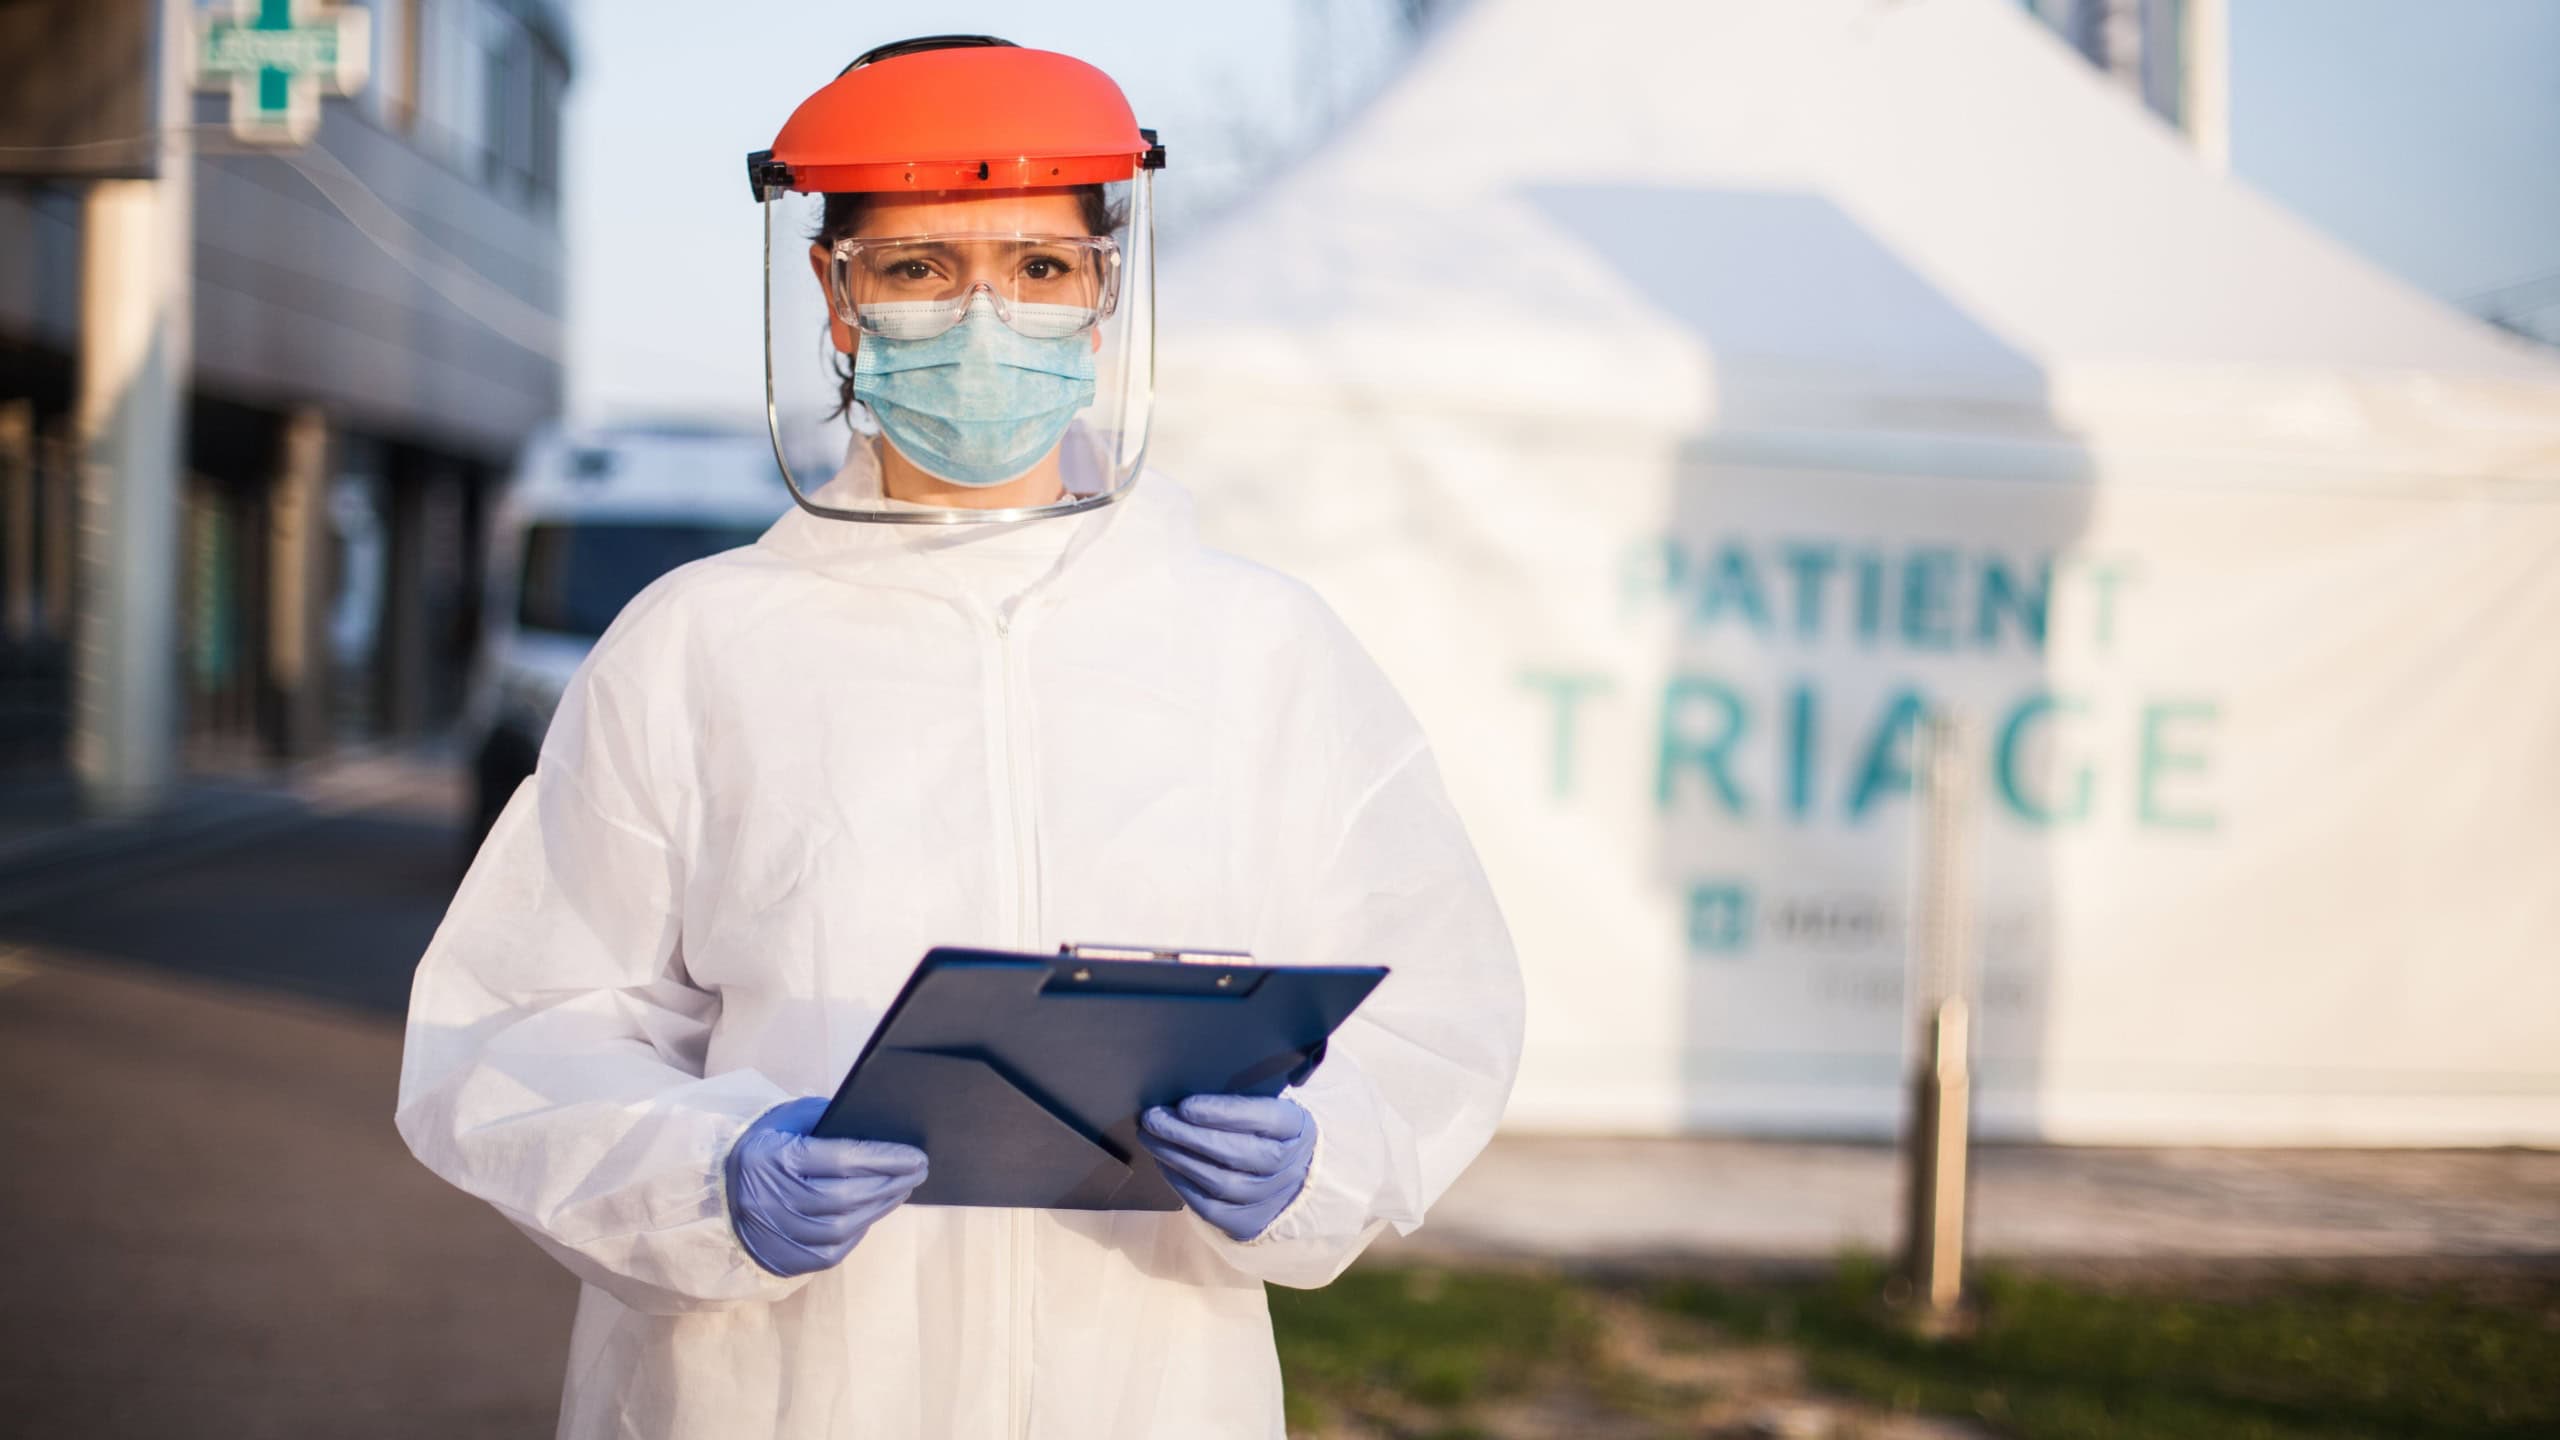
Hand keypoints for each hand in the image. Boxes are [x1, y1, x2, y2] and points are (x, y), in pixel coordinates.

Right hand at [724, 1097, 928, 1276]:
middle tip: (918, 1171)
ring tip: (902, 1189)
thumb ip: (827, 1118)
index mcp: (775, 1159)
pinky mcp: (783, 1259)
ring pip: (843, 1227)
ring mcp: (777, 1234)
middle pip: (847, 1197)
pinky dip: (858, 1232)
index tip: (916, 1155)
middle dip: (890, 1183)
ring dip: (880, 1208)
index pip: (842, 1160)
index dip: (884, 1158)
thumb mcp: (787, 1119)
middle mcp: (775, 1201)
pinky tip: (873, 1212)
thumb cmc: (764, 1147)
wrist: (716, 1191)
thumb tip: (877, 1126)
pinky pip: (832, 1251)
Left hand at [1138, 1094, 1315, 1241]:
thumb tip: (1189, 1093)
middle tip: (1153, 1118)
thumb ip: (1242, 1099)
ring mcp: (1268, 1199)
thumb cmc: (1269, 1133)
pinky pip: (1208, 1206)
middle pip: (1234, 1152)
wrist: (1294, 1181)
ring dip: (1176, 1157)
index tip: (1185, 1105)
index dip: (1223, 1112)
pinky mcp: (1247, 1223)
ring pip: (1217, 1181)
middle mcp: (1288, 1167)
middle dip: (1186, 1134)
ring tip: (1150, 1137)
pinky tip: (1164, 1162)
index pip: (1263, 1117)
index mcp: (1297, 1128)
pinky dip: (1180, 1182)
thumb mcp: (1269, 1108)